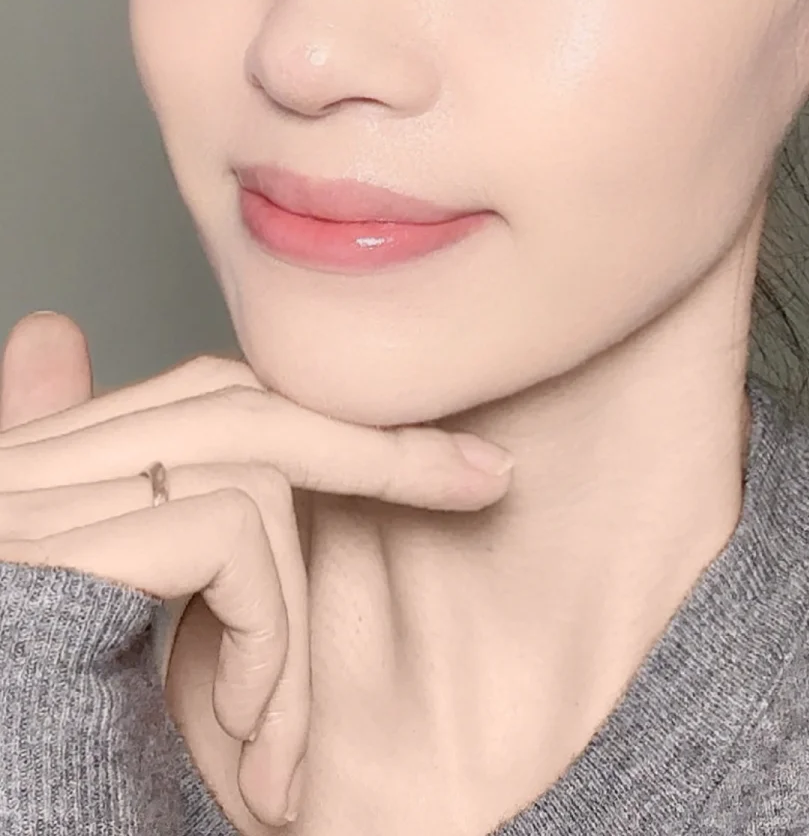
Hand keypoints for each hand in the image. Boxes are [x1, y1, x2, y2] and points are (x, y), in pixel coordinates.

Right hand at [0, 311, 513, 828]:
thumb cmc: (29, 744)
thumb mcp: (67, 608)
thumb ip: (82, 496)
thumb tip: (57, 335)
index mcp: (31, 475)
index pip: (205, 391)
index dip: (323, 412)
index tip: (440, 452)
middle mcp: (25, 470)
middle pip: (242, 402)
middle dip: (380, 444)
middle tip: (485, 479)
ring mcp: (33, 506)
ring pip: (255, 474)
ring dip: (299, 623)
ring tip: (283, 751)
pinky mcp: (56, 557)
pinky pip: (230, 535)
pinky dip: (268, 634)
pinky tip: (241, 725)